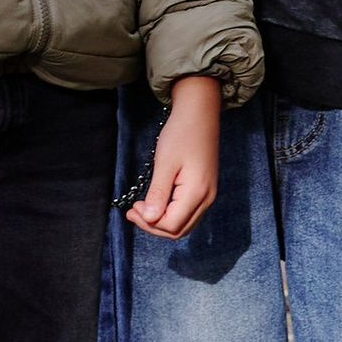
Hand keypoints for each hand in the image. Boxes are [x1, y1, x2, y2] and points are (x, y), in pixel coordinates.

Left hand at [128, 76, 221, 235]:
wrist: (200, 111)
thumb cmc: (181, 133)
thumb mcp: (165, 163)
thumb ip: (157, 194)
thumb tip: (149, 219)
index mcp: (197, 192)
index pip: (171, 225)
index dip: (149, 223)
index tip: (133, 208)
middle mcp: (207, 198)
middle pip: (178, 229)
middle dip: (153, 226)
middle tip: (133, 211)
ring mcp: (208, 194)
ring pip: (184, 223)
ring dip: (161, 221)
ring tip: (141, 209)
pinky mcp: (205, 188)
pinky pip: (188, 212)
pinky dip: (171, 213)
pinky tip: (157, 202)